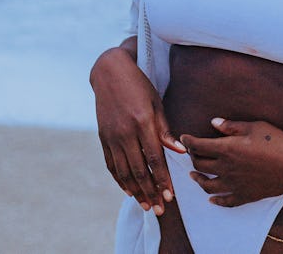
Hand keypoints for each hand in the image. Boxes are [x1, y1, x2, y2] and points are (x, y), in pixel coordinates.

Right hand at [90, 42, 185, 214]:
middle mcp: (125, 132)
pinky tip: (128, 190)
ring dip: (135, 191)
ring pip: (123, 171)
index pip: (154, 158)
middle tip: (160, 208)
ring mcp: (111, 136)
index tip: (170, 195)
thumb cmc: (138, 85)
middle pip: (139, 170)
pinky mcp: (103, 138)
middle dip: (151, 191)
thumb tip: (179, 151)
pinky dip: (120, 179)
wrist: (109, 73)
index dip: (162, 179)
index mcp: (142, 122)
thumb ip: (165, 129)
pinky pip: (111, 164)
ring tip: (146, 204)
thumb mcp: (156, 102)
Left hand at [181, 118, 282, 206]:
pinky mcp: (244, 195)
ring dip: (198, 180)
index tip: (183, 137)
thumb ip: (232, 126)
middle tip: (191, 153)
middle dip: (192, 157)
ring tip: (193, 176)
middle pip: (200, 165)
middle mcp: (226, 168)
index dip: (189, 141)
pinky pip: (225, 201)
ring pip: (207, 185)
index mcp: (227, 149)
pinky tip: (211, 199)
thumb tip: (213, 122)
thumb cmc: (276, 142)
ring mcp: (234, 184)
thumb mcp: (255, 127)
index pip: (200, 145)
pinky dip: (215, 200)